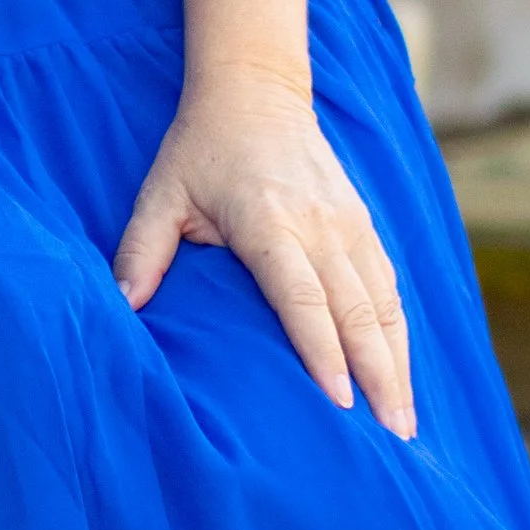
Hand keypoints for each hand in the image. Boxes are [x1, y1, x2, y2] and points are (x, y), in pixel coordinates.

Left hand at [113, 68, 415, 439]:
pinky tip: (402, 374)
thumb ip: (141, 251)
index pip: (303, 298)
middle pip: (357, 311)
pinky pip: (389, 286)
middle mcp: (320, 225)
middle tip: (392, 438)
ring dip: (398, 363)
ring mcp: (349, 224)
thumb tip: (124, 308)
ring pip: (384, 303)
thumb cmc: (200, 149)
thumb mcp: (160, 193)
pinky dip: (398, 333)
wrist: (255, 91)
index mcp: (270, 221)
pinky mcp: (363, 223)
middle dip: (379, 376)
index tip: (340, 401)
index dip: (322, 351)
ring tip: (405, 424)